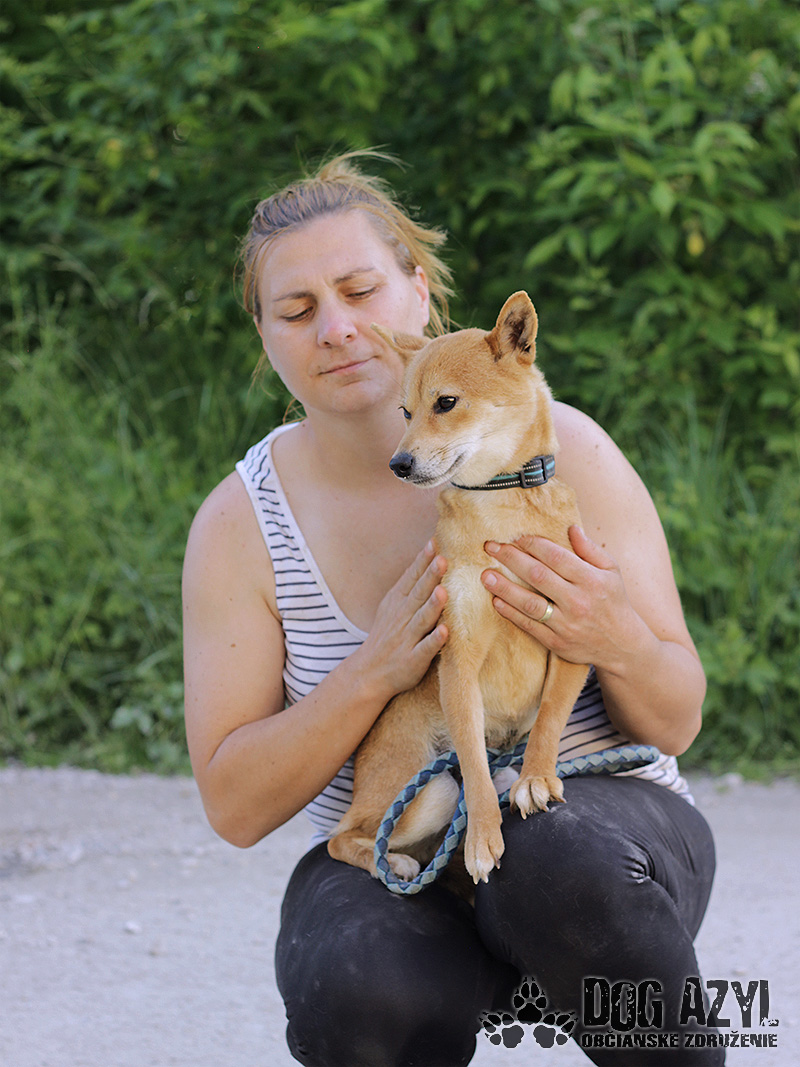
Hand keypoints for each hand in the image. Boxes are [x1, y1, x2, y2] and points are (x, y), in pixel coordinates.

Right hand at [357, 541, 448, 701]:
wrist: (368, 672)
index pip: (411, 578)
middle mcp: (402, 617)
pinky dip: (434, 640)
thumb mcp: (392, 605)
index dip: (422, 561)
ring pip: (422, 620)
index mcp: (398, 602)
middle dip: (430, 577)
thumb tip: (430, 555)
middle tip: (442, 559)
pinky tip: (445, 632)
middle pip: (418, 594)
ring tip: (443, 592)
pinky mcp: (413, 660)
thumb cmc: (387, 635)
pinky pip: (425, 649)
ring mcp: (407, 639)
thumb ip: (410, 584)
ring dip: (432, 606)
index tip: (434, 542)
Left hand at [481, 525, 644, 671]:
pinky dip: (511, 614)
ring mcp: (566, 624)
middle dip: (512, 559)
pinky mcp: (557, 643)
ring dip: (505, 588)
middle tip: (491, 547)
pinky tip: (496, 601)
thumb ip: (590, 549)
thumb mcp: (611, 571)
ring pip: (530, 603)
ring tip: (485, 575)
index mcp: (591, 580)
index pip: (557, 557)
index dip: (533, 545)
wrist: (622, 645)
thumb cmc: (614, 601)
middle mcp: (578, 601)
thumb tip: (571, 528)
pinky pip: (530, 626)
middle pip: (538, 576)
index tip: (516, 537)